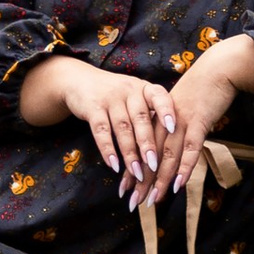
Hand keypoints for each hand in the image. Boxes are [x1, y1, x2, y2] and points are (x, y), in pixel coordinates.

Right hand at [17, 53, 179, 203]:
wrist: (79, 80)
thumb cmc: (116, 96)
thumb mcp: (135, 98)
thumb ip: (149, 116)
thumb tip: (167, 149)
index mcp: (144, 88)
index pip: (159, 97)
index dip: (167, 112)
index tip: (174, 128)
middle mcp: (130, 90)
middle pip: (141, 119)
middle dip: (148, 144)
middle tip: (154, 165)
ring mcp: (110, 98)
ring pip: (123, 128)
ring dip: (130, 153)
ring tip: (136, 173)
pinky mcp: (93, 107)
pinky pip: (101, 130)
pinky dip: (108, 149)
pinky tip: (113, 165)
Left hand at [139, 35, 253, 205]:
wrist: (218, 70)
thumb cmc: (201, 92)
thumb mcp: (180, 111)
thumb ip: (171, 128)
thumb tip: (165, 149)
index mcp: (157, 119)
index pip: (141, 150)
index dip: (133, 170)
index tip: (123, 190)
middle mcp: (164, 122)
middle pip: (150, 156)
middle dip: (141, 182)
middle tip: (132, 203)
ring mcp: (180, 121)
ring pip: (167, 155)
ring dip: (159, 180)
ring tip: (152, 200)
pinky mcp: (198, 121)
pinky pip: (190, 148)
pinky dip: (183, 167)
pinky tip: (178, 185)